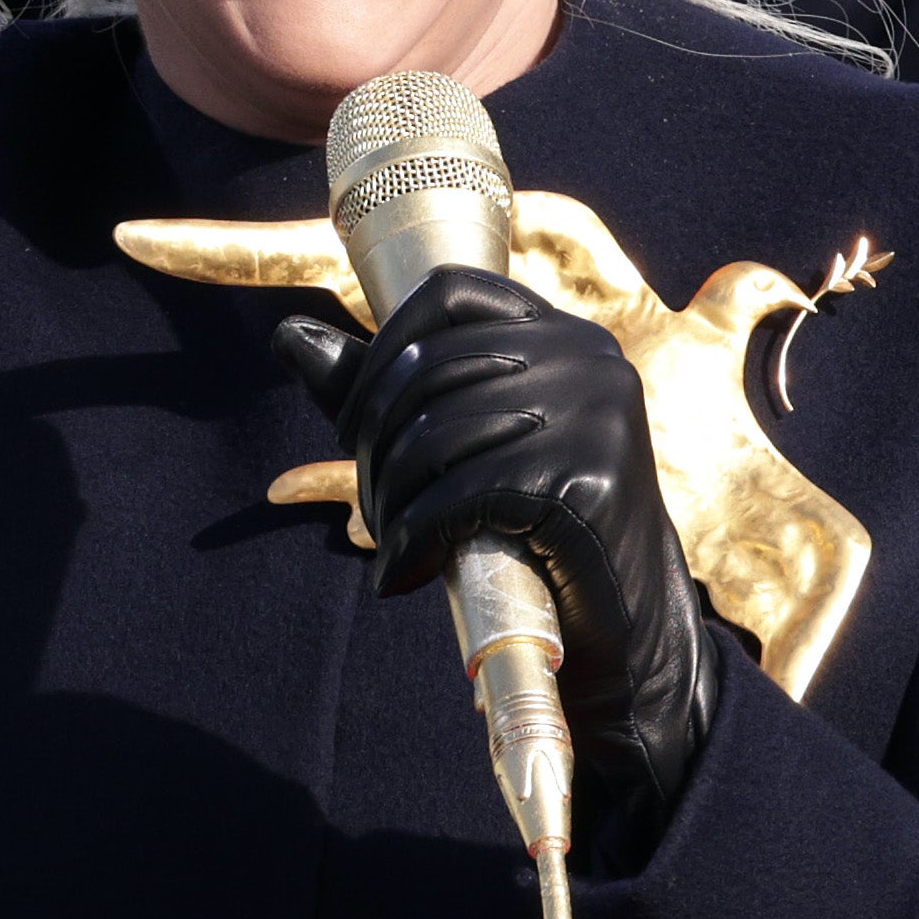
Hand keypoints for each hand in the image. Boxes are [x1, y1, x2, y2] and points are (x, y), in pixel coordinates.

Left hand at [275, 270, 723, 868]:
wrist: (628, 624)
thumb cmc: (539, 528)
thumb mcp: (472, 446)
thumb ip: (389, 389)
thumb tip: (289, 336)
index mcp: (564, 334)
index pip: (448, 294)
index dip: (380, 350)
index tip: (352, 423)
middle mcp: (589, 359)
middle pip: (430, 371)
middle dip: (373, 445)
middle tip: (365, 508)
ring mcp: (596, 416)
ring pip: (438, 437)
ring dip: (387, 503)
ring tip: (387, 545)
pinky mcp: (588, 481)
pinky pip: (464, 497)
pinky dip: (413, 541)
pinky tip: (402, 575)